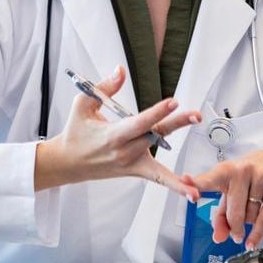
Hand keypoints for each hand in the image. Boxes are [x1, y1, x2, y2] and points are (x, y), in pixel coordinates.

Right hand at [34, 66, 201, 201]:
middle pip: (155, 135)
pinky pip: (157, 178)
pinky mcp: (135, 171)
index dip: (156, 112)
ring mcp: (131, 164)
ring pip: (160, 162)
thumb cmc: (75, 132)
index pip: (139, 123)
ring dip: (178, 172)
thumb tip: (121, 70)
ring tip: (196, 181)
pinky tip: (191, 192)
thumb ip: (105, 87)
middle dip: (176, 124)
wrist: (66, 163)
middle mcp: (124, 151)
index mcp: (112, 135)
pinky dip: (174, 186)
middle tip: (195, 115)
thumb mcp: (83, 104)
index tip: (172, 102)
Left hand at [182, 148, 262, 249]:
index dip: (195, 183)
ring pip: (251, 215)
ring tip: (252, 212)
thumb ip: (220, 216)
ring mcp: (261, 175)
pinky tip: (252, 242)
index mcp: (224, 170)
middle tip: (236, 235)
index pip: (208, 179)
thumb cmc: (247, 179)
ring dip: (249, 222)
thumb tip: (219, 238)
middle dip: (234, 227)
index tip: (184, 182)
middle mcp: (242, 170)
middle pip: (234, 211)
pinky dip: (258, 233)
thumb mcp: (229, 192)